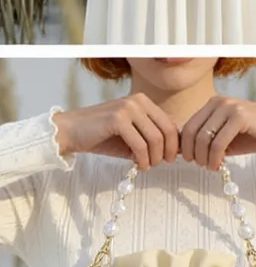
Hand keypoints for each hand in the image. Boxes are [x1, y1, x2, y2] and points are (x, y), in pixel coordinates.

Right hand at [52, 97, 179, 170]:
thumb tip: (176, 151)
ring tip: (148, 166)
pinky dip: (143, 159)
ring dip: (155, 157)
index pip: (170, 123)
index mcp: (143, 101)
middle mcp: (138, 100)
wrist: (69, 132)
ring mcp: (127, 108)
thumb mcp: (132, 136)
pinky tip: (140, 165)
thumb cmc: (101, 136)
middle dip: (168, 151)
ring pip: (155, 138)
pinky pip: (140, 144)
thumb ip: (151, 140)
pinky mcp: (117, 119)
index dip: (174, 143)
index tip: (170, 158)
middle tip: (162, 164)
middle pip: (167, 130)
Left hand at [180, 98, 255, 169]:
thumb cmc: (255, 136)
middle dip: (192, 153)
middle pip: (192, 131)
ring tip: (211, 167)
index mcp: (213, 103)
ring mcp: (230, 107)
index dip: (184, 146)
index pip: (188, 125)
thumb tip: (184, 152)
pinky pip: (219, 142)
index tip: (188, 160)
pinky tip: (219, 165)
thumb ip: (207, 140)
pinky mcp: (241, 116)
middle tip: (200, 166)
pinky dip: (215, 157)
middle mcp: (219, 101)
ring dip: (204, 157)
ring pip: (204, 138)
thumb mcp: (226, 137)